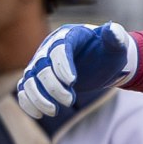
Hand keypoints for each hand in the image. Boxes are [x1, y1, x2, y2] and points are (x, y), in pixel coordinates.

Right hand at [17, 22, 136, 117]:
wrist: (102, 61)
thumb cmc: (109, 52)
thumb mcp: (117, 45)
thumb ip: (115, 37)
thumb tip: (113, 29)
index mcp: (67, 36)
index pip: (59, 50)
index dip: (62, 66)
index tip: (72, 82)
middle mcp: (49, 49)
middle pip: (42, 68)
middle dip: (53, 87)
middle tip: (70, 101)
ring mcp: (40, 64)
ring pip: (29, 80)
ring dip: (38, 97)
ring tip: (54, 111)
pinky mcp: (37, 78)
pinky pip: (25, 89)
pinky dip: (27, 102)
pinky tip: (38, 114)